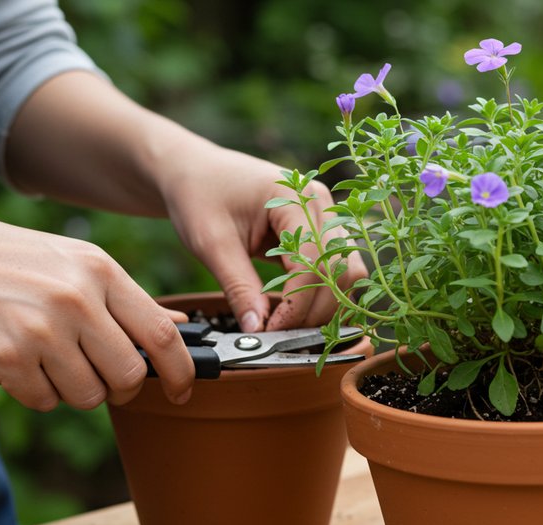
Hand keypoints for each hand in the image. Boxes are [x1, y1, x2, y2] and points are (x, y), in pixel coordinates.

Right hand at [0, 213, 195, 410]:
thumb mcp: (68, 260)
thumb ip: (120, 297)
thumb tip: (175, 328)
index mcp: (98, 269)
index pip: (161, 334)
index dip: (180, 370)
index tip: (181, 389)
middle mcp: (76, 297)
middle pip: (129, 374)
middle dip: (118, 387)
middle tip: (97, 378)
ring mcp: (42, 329)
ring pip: (88, 395)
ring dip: (71, 390)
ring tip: (43, 359)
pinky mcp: (7, 357)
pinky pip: (44, 401)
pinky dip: (33, 393)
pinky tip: (14, 361)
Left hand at [158, 145, 368, 331]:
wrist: (194, 171)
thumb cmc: (199, 196)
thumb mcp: (211, 243)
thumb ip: (239, 287)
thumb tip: (257, 331)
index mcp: (296, 197)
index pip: (314, 264)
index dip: (296, 306)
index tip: (269, 331)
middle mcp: (321, 204)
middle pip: (340, 271)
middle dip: (314, 312)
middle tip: (279, 335)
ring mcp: (326, 216)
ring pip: (347, 273)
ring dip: (325, 305)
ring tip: (288, 325)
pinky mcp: (321, 230)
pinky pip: (336, 269)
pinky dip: (321, 294)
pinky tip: (292, 310)